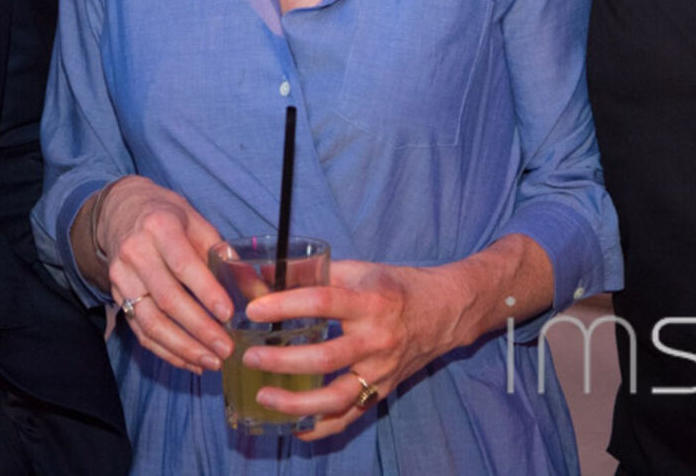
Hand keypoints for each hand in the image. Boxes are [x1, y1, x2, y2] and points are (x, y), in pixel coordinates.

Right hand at [93, 176, 233, 373]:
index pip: (184, 265)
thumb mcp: (197, 222)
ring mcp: (122, 277)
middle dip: (199, 329)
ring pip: (151, 322)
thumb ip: (224, 255)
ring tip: (211, 362)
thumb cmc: (168, 218)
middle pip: (167, 299)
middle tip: (226, 349)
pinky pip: (140, 332)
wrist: (122, 212)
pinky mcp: (116, 297)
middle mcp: (136, 252)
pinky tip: (190, 362)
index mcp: (160, 227)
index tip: (229, 315)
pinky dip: (166, 351)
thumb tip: (256, 290)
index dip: (207, 292)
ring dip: (183, 348)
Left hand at [242, 258, 468, 440]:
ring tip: (264, 397)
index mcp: (370, 301)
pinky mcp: (382, 391)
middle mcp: (377, 339)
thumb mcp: (360, 270)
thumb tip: (264, 274)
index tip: (253, 310)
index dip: (284, 305)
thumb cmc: (396, 287)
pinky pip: (350, 417)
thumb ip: (314, 273)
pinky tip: (294, 426)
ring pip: (336, 396)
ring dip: (296, 402)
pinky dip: (321, 426)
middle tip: (250, 356)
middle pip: (326, 357)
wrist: (444, 311)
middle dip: (283, 360)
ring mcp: (381, 371)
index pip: (321, 302)